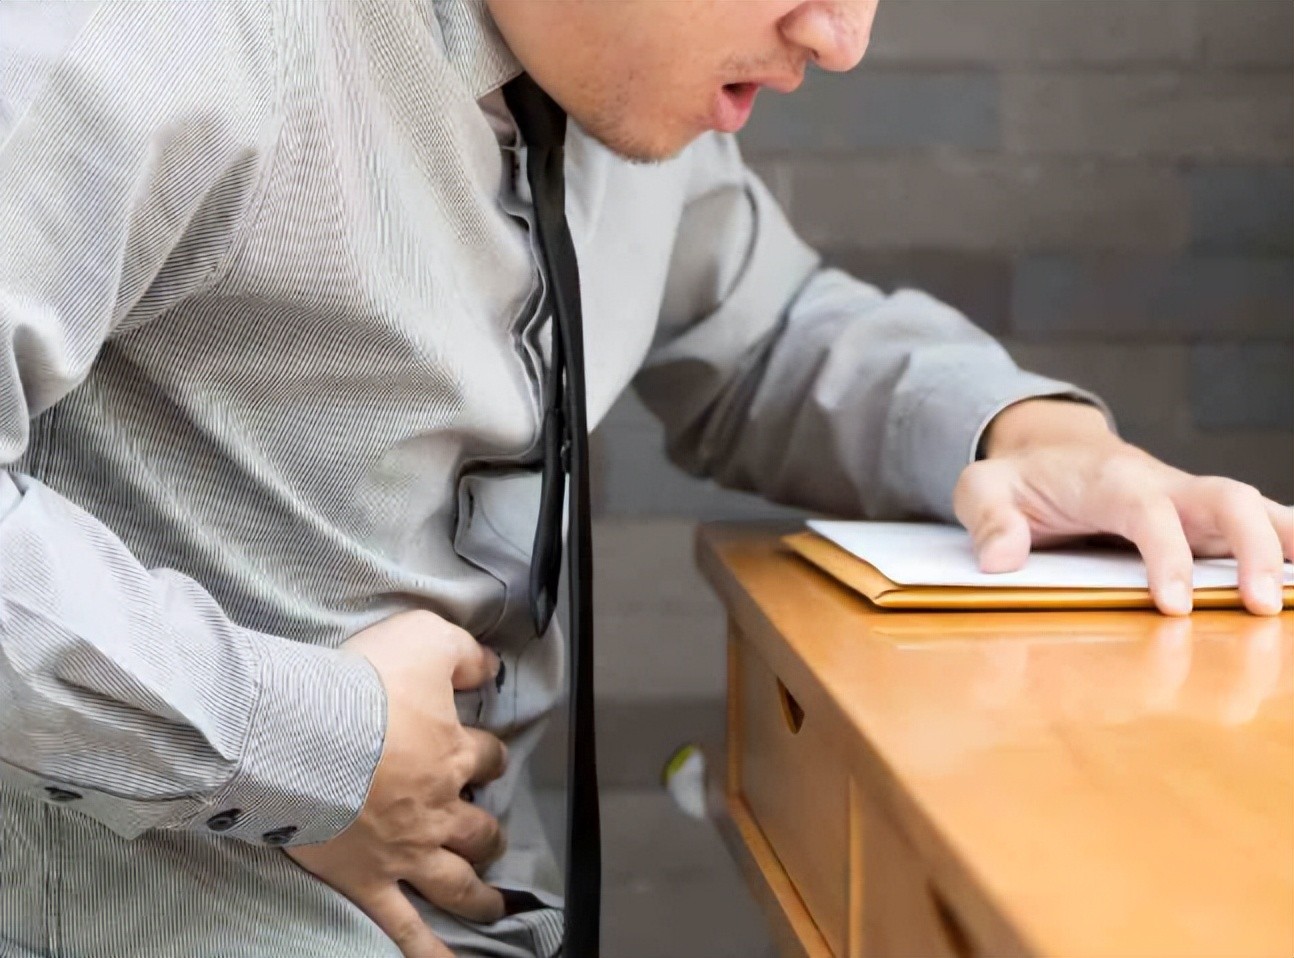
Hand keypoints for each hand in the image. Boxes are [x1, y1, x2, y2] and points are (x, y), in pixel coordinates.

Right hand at [287, 610, 508, 957]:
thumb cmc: (361, 683)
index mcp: (451, 751)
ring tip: (492, 904)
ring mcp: (406, 850)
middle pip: (479, 826)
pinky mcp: (368, 880)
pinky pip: (404, 927)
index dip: (489, 754)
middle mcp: (438, 807)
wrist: (301, 733)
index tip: (484, 753)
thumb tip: (488, 666)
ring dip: (478, 894)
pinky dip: (427, 951)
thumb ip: (463, 651)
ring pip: (457, 881)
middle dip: (487, 832)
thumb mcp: (424, 637)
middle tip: (489, 836)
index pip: (489, 756)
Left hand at [955, 400, 1292, 616]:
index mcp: (1109, 478)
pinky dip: (1287, 545)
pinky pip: (1258, 523)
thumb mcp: (982, 488)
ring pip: (1254, 507)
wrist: (1051, 454)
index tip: (1175, 606)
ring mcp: (1189, 499)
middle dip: (1251, 548)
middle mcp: (1162, 483)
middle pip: (1225, 498)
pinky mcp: (1204, 518)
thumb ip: (987, 520)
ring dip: (1284, 545)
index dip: (1168, 555)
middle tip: (1259, 606)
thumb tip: (1000, 559)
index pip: (1148, 511)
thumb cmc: (1019, 479)